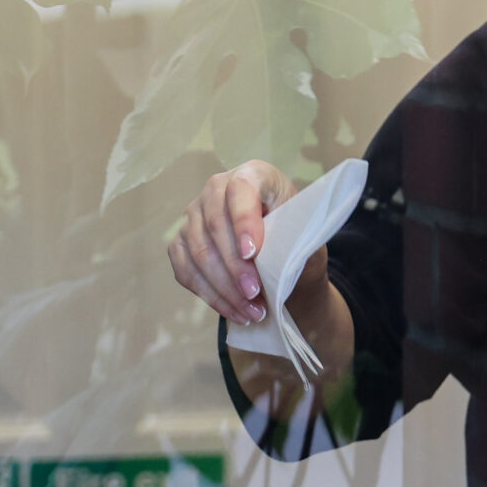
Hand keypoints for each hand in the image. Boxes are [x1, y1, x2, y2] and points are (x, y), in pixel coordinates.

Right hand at [166, 160, 338, 342]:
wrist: (285, 257)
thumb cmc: (297, 238)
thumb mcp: (305, 233)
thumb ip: (290, 236)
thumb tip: (264, 255)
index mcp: (254, 174)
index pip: (241, 190)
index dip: (243, 220)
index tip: (253, 253)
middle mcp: (217, 188)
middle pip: (214, 224)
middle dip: (235, 266)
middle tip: (255, 294)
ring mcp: (194, 215)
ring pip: (198, 252)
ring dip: (224, 287)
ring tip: (252, 311)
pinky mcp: (181, 242)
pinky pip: (186, 271)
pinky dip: (210, 296)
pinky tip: (234, 312)